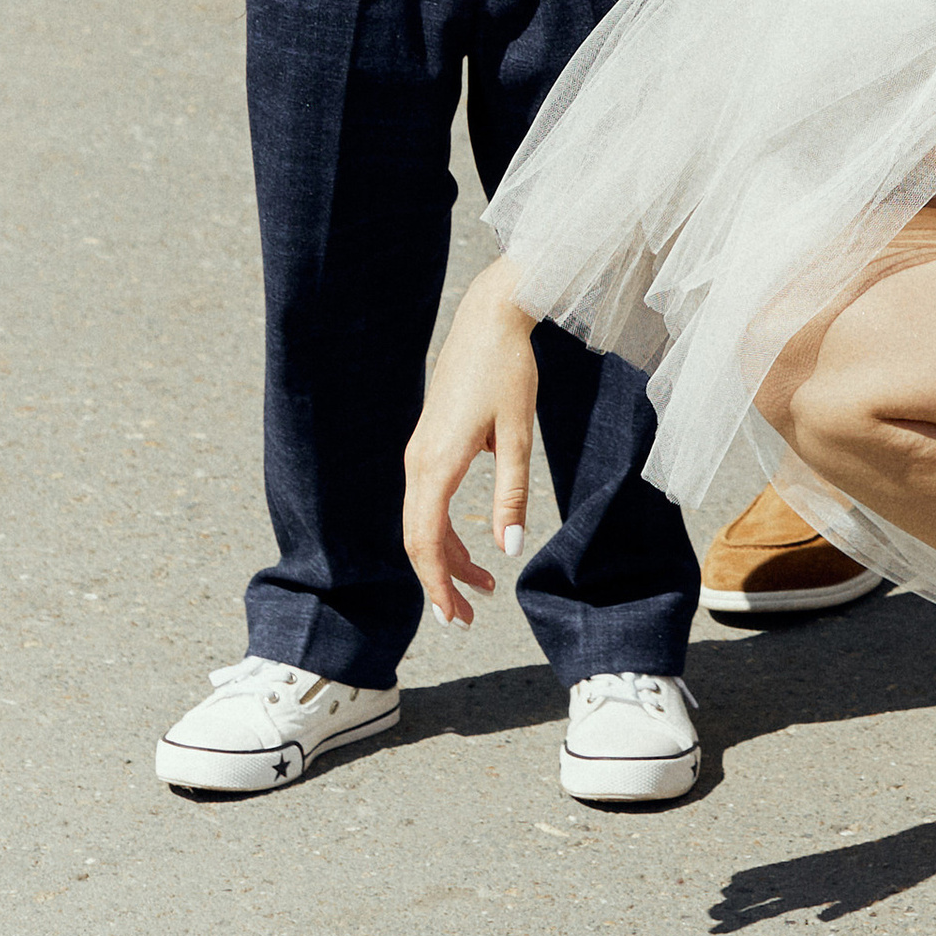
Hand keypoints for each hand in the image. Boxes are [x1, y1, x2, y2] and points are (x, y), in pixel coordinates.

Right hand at [403, 261, 539, 626]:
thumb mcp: (517, 435)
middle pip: (418, 539)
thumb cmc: (509, 370)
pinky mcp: (428, 442)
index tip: (458, 618)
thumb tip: (508, 551)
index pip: (426, 542)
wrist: (490, 317)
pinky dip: (446, 530)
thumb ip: (512, 494)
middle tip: (471, 616)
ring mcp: (419, 452)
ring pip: (421, 522)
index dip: (439, 586)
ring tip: (484, 584)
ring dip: (447, 557)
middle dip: (441, 581)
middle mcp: (418, 461)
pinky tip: (473, 546)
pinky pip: (428, 500)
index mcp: (436, 463)